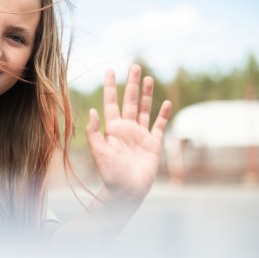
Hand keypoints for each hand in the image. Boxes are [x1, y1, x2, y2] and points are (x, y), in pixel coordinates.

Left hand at [85, 65, 170, 201]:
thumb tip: (92, 110)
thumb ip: (94, 131)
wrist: (126, 191)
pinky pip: (159, 126)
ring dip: (147, 94)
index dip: (110, 86)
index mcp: (112, 128)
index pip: (111, 102)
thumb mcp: (98, 152)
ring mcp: (140, 135)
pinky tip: (166, 102)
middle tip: (134, 66)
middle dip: (132, 84)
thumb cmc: (110, 174)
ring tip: (148, 78)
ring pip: (144, 109)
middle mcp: (127, 129)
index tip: (110, 70)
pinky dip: (163, 114)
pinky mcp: (153, 144)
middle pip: (130, 101)